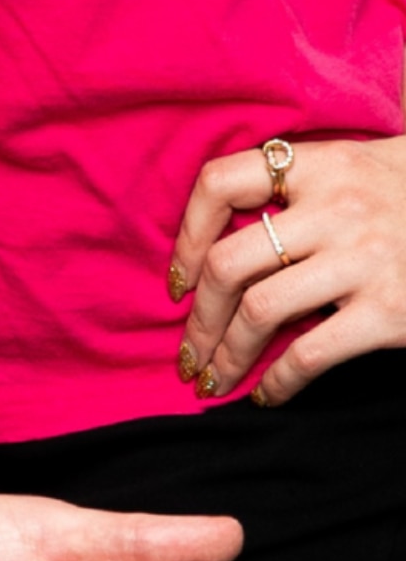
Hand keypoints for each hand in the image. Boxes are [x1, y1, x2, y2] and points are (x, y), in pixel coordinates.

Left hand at [171, 131, 405, 403]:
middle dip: (199, 316)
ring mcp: (361, 262)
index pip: (219, 183)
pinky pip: (312, 351)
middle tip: (185, 351)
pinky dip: (279, 379)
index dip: (186, 234)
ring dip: (226, 352)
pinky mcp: (389, 312)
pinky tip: (267, 394)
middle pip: (230, 262)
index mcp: (315, 166)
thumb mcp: (352, 168)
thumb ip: (292, 189)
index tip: (176, 280)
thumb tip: (218, 241)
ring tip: (212, 377)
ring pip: (260, 309)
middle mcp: (332, 210)